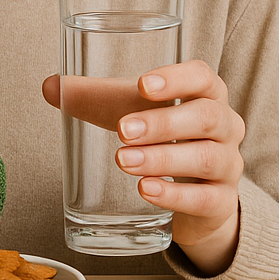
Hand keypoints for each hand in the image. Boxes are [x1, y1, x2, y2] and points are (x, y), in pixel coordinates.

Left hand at [43, 61, 243, 274]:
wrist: (196, 194)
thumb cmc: (161, 137)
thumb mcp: (129, 113)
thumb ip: (91, 99)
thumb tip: (50, 86)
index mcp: (205, 95)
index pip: (203, 77)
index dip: (177, 78)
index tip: (142, 85)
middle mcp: (226, 127)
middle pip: (206, 117)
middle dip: (162, 123)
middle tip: (122, 130)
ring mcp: (228, 165)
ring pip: (206, 158)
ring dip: (162, 159)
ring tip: (123, 161)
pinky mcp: (222, 202)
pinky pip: (206, 198)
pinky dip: (175, 195)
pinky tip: (147, 190)